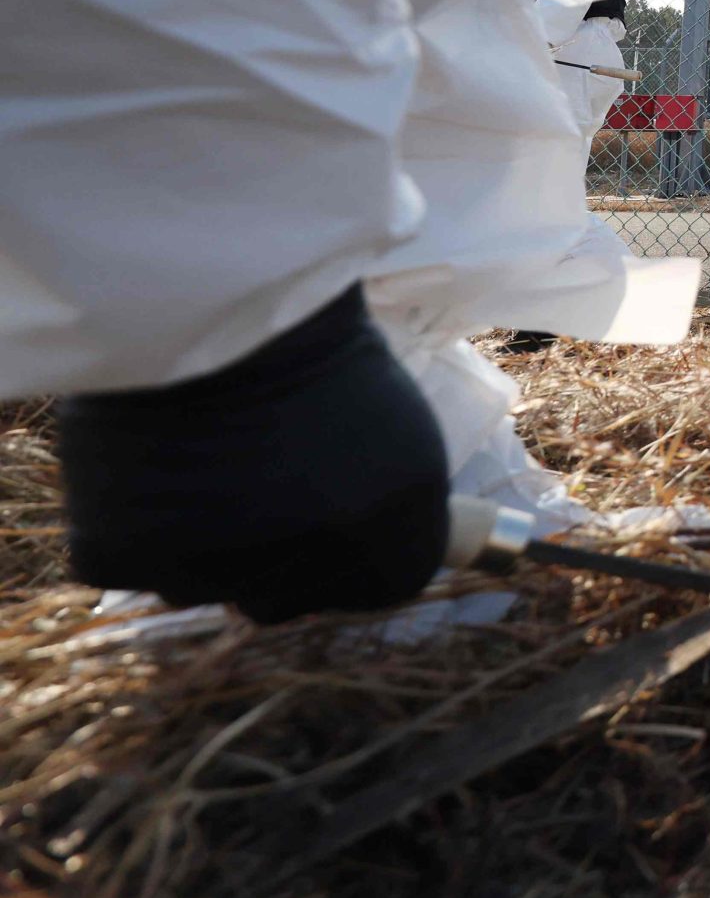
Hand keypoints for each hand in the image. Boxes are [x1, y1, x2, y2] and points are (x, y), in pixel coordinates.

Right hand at [53, 287, 451, 623]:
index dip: (359, 552)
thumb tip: (374, 547)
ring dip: (200, 540)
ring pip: (202, 583)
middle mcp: (311, 573)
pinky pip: (130, 561)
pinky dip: (133, 522)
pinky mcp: (125, 556)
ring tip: (200, 454)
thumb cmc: (315, 343)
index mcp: (395, 536)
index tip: (335, 515)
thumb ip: (390, 505)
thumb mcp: (395, 422)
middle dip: (273, 557)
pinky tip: (146, 463)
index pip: (385, 586)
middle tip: (254, 482)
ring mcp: (211, 570)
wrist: (214, 297)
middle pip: (284, 601)